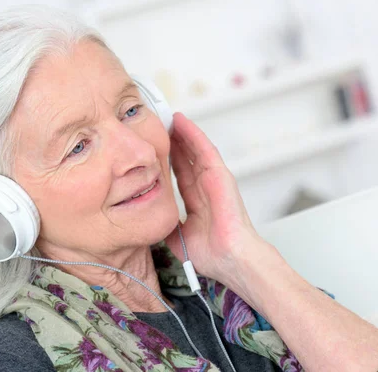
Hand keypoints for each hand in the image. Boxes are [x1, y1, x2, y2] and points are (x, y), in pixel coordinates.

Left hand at [164, 112, 264, 280]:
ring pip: (194, 150)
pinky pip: (204, 149)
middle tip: (156, 126)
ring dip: (181, 133)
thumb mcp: (177, 238)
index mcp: (197, 202)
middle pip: (185, 159)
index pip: (179, 176)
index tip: (153, 149)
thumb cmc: (211, 254)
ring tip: (167, 118)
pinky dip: (193, 134)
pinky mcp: (220, 174)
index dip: (167, 161)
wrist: (229, 258)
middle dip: (172, 143)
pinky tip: (182, 122)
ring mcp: (213, 179)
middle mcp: (205, 188)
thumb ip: (166, 225)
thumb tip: (148, 220)